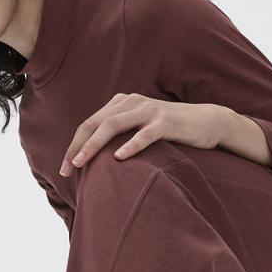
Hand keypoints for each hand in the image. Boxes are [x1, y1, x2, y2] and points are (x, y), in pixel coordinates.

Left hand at [59, 94, 227, 175]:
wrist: (207, 122)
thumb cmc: (171, 131)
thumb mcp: (141, 128)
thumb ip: (120, 135)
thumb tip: (96, 159)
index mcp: (122, 103)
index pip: (90, 123)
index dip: (74, 145)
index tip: (64, 168)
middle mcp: (132, 102)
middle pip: (96, 123)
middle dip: (77, 146)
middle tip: (65, 169)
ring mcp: (149, 110)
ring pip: (114, 126)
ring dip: (94, 145)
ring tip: (81, 162)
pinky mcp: (166, 122)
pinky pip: (145, 134)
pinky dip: (131, 145)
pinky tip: (118, 158)